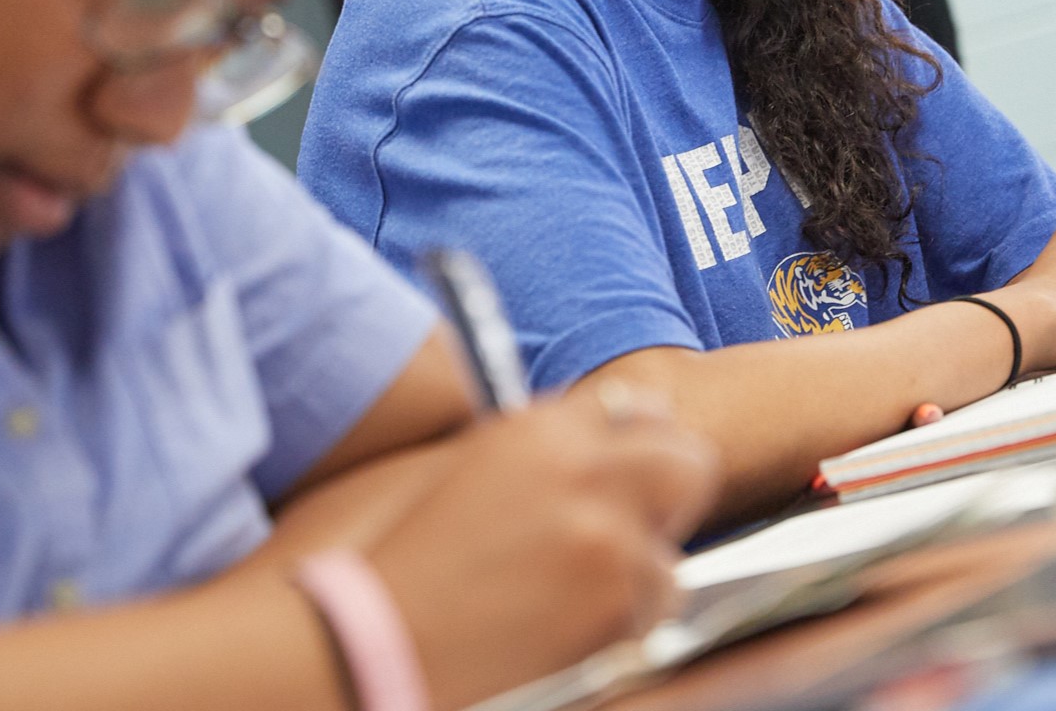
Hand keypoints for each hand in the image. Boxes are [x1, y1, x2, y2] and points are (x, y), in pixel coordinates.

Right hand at [363, 387, 719, 710]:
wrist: (369, 645)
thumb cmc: (396, 559)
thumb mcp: (463, 467)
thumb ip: (538, 445)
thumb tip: (595, 444)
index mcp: (541, 431)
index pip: (642, 409)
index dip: (638, 444)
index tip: (627, 469)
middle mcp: (586, 476)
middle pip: (686, 463)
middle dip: (669, 495)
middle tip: (633, 527)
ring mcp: (607, 547)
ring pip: (671, 557)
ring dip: (637, 577)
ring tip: (570, 598)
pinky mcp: (614, 616)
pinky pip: (651, 619)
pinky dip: (621, 629)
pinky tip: (563, 632)